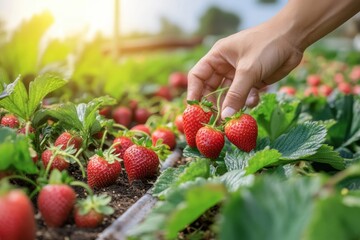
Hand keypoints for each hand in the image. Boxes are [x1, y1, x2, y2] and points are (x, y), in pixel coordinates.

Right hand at [187, 22, 302, 118]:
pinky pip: (244, 96)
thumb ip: (236, 95)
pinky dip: (248, 101)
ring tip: (234, 118)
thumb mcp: (249, 70)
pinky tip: (254, 100)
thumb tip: (225, 117)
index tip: (194, 110)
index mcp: (217, 57)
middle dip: (214, 105)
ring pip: (229, 95)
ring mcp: (239, 75)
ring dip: (233, 105)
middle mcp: (225, 66)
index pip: (198, 76)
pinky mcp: (252, 82)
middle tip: (215, 121)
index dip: (194, 93)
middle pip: (211, 89)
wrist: (294, 38)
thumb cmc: (267, 45)